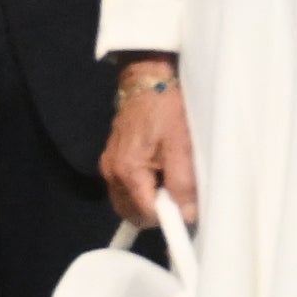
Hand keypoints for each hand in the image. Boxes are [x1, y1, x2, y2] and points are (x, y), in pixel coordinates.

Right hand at [103, 59, 198, 233]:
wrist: (149, 78)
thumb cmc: (167, 108)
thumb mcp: (182, 145)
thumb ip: (183, 183)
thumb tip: (187, 215)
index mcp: (128, 171)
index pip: (146, 214)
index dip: (168, 218)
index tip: (186, 215)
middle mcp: (112, 173)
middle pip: (133, 213)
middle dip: (157, 211)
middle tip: (179, 192)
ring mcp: (109, 165)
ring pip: (129, 203)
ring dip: (150, 200)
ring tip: (170, 178)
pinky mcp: (113, 158)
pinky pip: (126, 188)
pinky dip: (143, 189)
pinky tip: (159, 174)